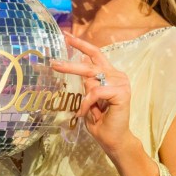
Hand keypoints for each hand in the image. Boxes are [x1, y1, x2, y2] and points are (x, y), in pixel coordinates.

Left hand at [53, 33, 132, 154]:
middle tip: (54, 64)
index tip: (66, 36)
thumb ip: (87, 83)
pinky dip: (87, 104)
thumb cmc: (100, 122)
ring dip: (85, 99)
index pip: (95, 54)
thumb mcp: (89, 99)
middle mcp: (117, 75)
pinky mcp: (122, 92)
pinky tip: (87, 114)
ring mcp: (121, 82)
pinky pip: (96, 92)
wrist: (113, 139)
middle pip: (90, 64)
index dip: (81, 44)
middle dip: (70, 65)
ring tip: (86, 112)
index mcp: (110, 74)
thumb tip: (81, 64)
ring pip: (91, 81)